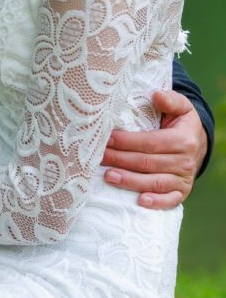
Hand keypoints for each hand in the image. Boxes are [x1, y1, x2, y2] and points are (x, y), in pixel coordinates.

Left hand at [102, 90, 206, 208]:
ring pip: (155, 182)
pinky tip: (140, 201)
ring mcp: (184, 178)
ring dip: (130, 181)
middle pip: (148, 162)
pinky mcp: (182, 192)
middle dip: (121, 160)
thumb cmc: (180, 122)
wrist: (198, 142)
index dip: (127, 142)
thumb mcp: (181, 107)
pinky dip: (156, 202)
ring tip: (109, 176)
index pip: (151, 142)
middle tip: (99, 158)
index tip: (107, 139)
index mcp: (183, 139)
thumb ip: (170, 100)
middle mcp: (185, 161)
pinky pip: (170, 200)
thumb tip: (157, 95)